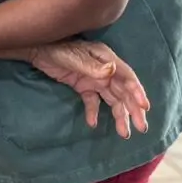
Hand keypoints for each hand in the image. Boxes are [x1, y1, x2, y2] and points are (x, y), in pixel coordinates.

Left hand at [30, 40, 150, 138]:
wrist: (37, 50)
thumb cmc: (58, 49)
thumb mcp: (75, 57)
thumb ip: (93, 66)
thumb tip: (112, 71)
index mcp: (107, 59)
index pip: (126, 77)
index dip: (136, 92)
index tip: (144, 107)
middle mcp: (104, 70)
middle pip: (123, 91)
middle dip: (133, 109)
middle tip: (141, 127)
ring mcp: (94, 79)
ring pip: (111, 99)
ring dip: (119, 115)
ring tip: (124, 133)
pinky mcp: (82, 86)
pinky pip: (92, 101)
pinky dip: (94, 112)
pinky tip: (93, 123)